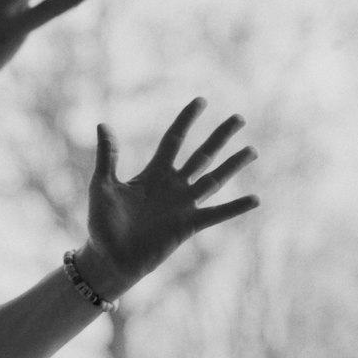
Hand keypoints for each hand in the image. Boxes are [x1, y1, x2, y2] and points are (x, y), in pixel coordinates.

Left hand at [79, 98, 259, 297]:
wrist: (109, 258)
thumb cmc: (102, 223)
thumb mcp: (103, 185)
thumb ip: (108, 156)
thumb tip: (103, 124)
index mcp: (153, 173)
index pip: (174, 140)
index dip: (186, 120)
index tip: (201, 100)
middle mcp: (172, 186)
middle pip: (202, 155)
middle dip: (220, 136)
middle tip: (240, 118)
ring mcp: (183, 206)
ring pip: (214, 180)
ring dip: (233, 165)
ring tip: (252, 150)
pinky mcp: (188, 226)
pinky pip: (216, 214)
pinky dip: (235, 207)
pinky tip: (255, 199)